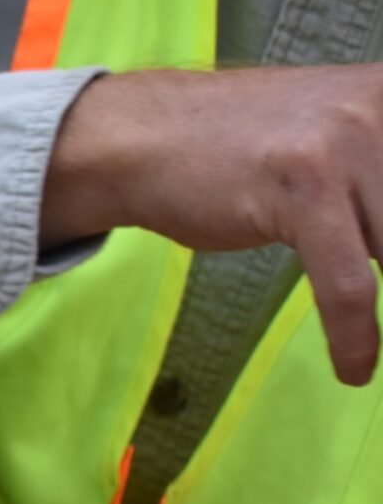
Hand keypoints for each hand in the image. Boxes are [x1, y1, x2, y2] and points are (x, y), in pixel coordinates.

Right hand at [43, 66, 382, 384]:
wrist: (144, 137)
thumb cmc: (234, 149)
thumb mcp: (335, 141)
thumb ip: (379, 178)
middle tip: (382, 316)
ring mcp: (348, 144)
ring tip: (373, 352)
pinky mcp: (304, 187)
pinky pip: (350, 281)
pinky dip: (355, 334)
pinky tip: (354, 366)